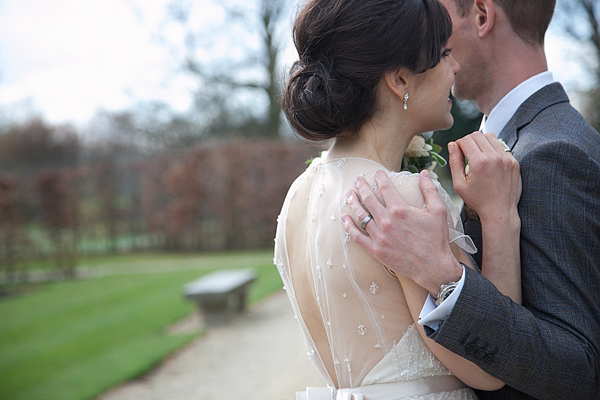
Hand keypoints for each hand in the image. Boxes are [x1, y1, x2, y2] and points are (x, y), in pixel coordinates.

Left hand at [341, 170, 461, 294]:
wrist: (433, 267)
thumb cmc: (436, 239)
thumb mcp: (438, 211)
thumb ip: (430, 189)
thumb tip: (423, 173)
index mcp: (400, 210)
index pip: (385, 188)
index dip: (380, 178)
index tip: (377, 173)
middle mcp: (387, 221)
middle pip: (368, 199)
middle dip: (362, 187)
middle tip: (358, 180)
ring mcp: (379, 236)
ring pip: (360, 215)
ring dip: (353, 202)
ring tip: (349, 194)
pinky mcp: (375, 250)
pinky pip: (357, 236)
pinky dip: (348, 226)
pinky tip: (344, 217)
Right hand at [449, 132, 521, 223]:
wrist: (500, 211)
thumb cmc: (478, 200)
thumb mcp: (459, 184)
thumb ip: (454, 162)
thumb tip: (452, 145)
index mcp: (480, 162)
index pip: (466, 139)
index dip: (458, 143)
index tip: (458, 151)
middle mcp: (494, 157)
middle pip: (478, 135)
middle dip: (469, 141)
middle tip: (466, 152)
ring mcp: (506, 158)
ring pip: (491, 137)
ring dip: (482, 142)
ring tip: (478, 154)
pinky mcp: (514, 161)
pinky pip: (501, 146)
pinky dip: (493, 149)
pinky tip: (489, 161)